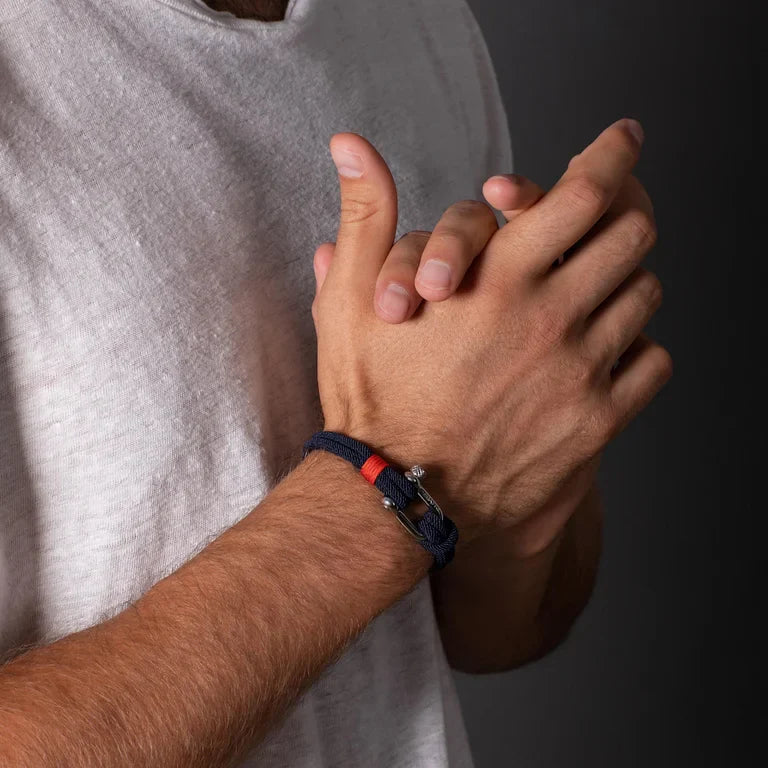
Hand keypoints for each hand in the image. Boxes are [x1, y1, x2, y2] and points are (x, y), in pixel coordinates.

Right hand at [313, 119, 671, 547]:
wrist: (395, 498)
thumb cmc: (370, 402)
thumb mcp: (347, 302)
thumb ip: (363, 217)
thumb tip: (349, 146)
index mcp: (496, 279)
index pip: (584, 190)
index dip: (609, 154)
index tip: (619, 140)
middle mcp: (550, 318)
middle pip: (631, 235)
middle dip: (621, 213)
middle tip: (603, 218)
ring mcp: (580, 373)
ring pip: (645, 296)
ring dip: (624, 279)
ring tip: (593, 288)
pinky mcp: (596, 423)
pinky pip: (652, 363)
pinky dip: (637, 346)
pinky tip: (602, 351)